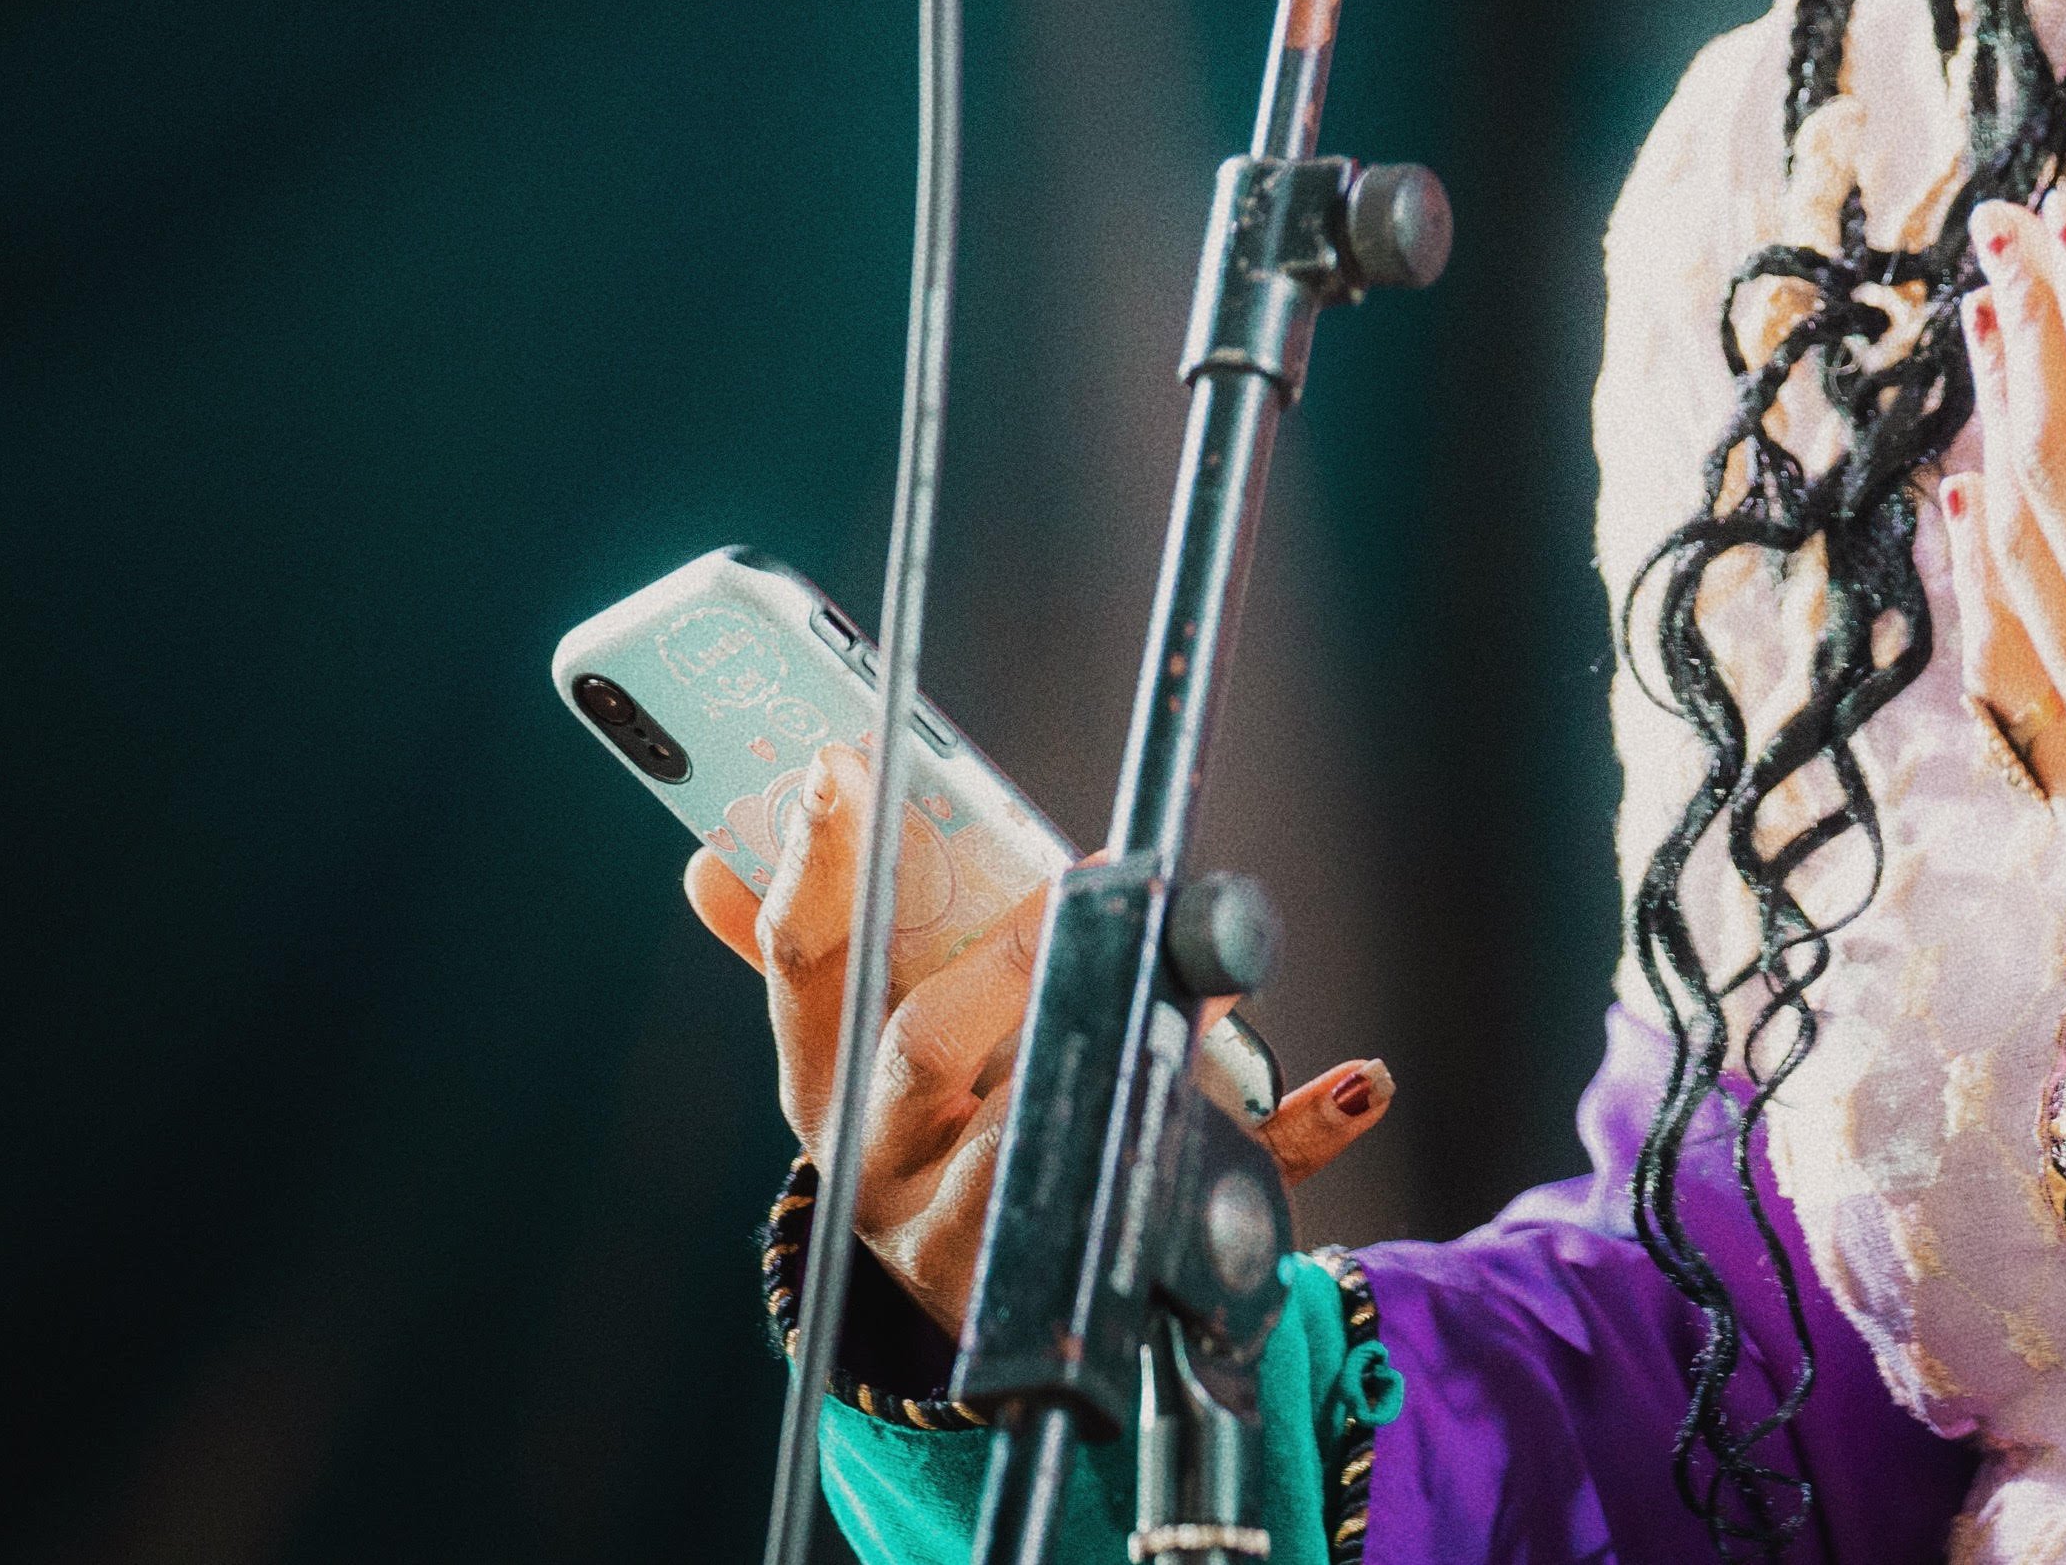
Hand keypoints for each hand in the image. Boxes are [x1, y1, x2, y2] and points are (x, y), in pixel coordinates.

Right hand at [686, 747, 1396, 1336]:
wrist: (995, 1298)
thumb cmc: (938, 1128)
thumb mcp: (866, 1046)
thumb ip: (808, 953)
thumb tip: (709, 858)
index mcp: (828, 1089)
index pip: (808, 969)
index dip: (817, 869)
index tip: (840, 767)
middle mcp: (888, 1165)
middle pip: (920, 1055)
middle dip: (994, 968)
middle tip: (1067, 891)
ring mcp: (980, 1232)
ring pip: (1039, 1144)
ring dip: (1113, 1059)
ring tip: (1186, 991)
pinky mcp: (1095, 1267)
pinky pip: (1206, 1198)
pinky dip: (1289, 1134)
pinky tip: (1356, 1076)